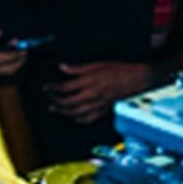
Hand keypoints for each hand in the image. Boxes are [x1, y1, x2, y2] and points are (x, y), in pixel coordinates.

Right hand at [0, 21, 26, 81]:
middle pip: (2, 69)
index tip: (21, 49)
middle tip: (25, 53)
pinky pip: (0, 74)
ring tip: (22, 57)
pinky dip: (9, 68)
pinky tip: (14, 61)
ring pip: (2, 74)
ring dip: (15, 66)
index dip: (10, 54)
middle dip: (16, 61)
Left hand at [41, 60, 156, 118]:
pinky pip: (88, 118)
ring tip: (55, 109)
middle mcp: (91, 95)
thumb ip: (78, 68)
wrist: (136, 79)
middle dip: (55, 101)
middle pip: (67, 103)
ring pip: (75, 113)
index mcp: (89, 82)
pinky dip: (78, 119)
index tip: (46, 87)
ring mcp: (97, 104)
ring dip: (63, 112)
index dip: (52, 88)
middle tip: (49, 98)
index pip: (64, 88)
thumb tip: (62, 67)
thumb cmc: (118, 69)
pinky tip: (73, 117)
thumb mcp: (97, 64)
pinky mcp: (103, 109)